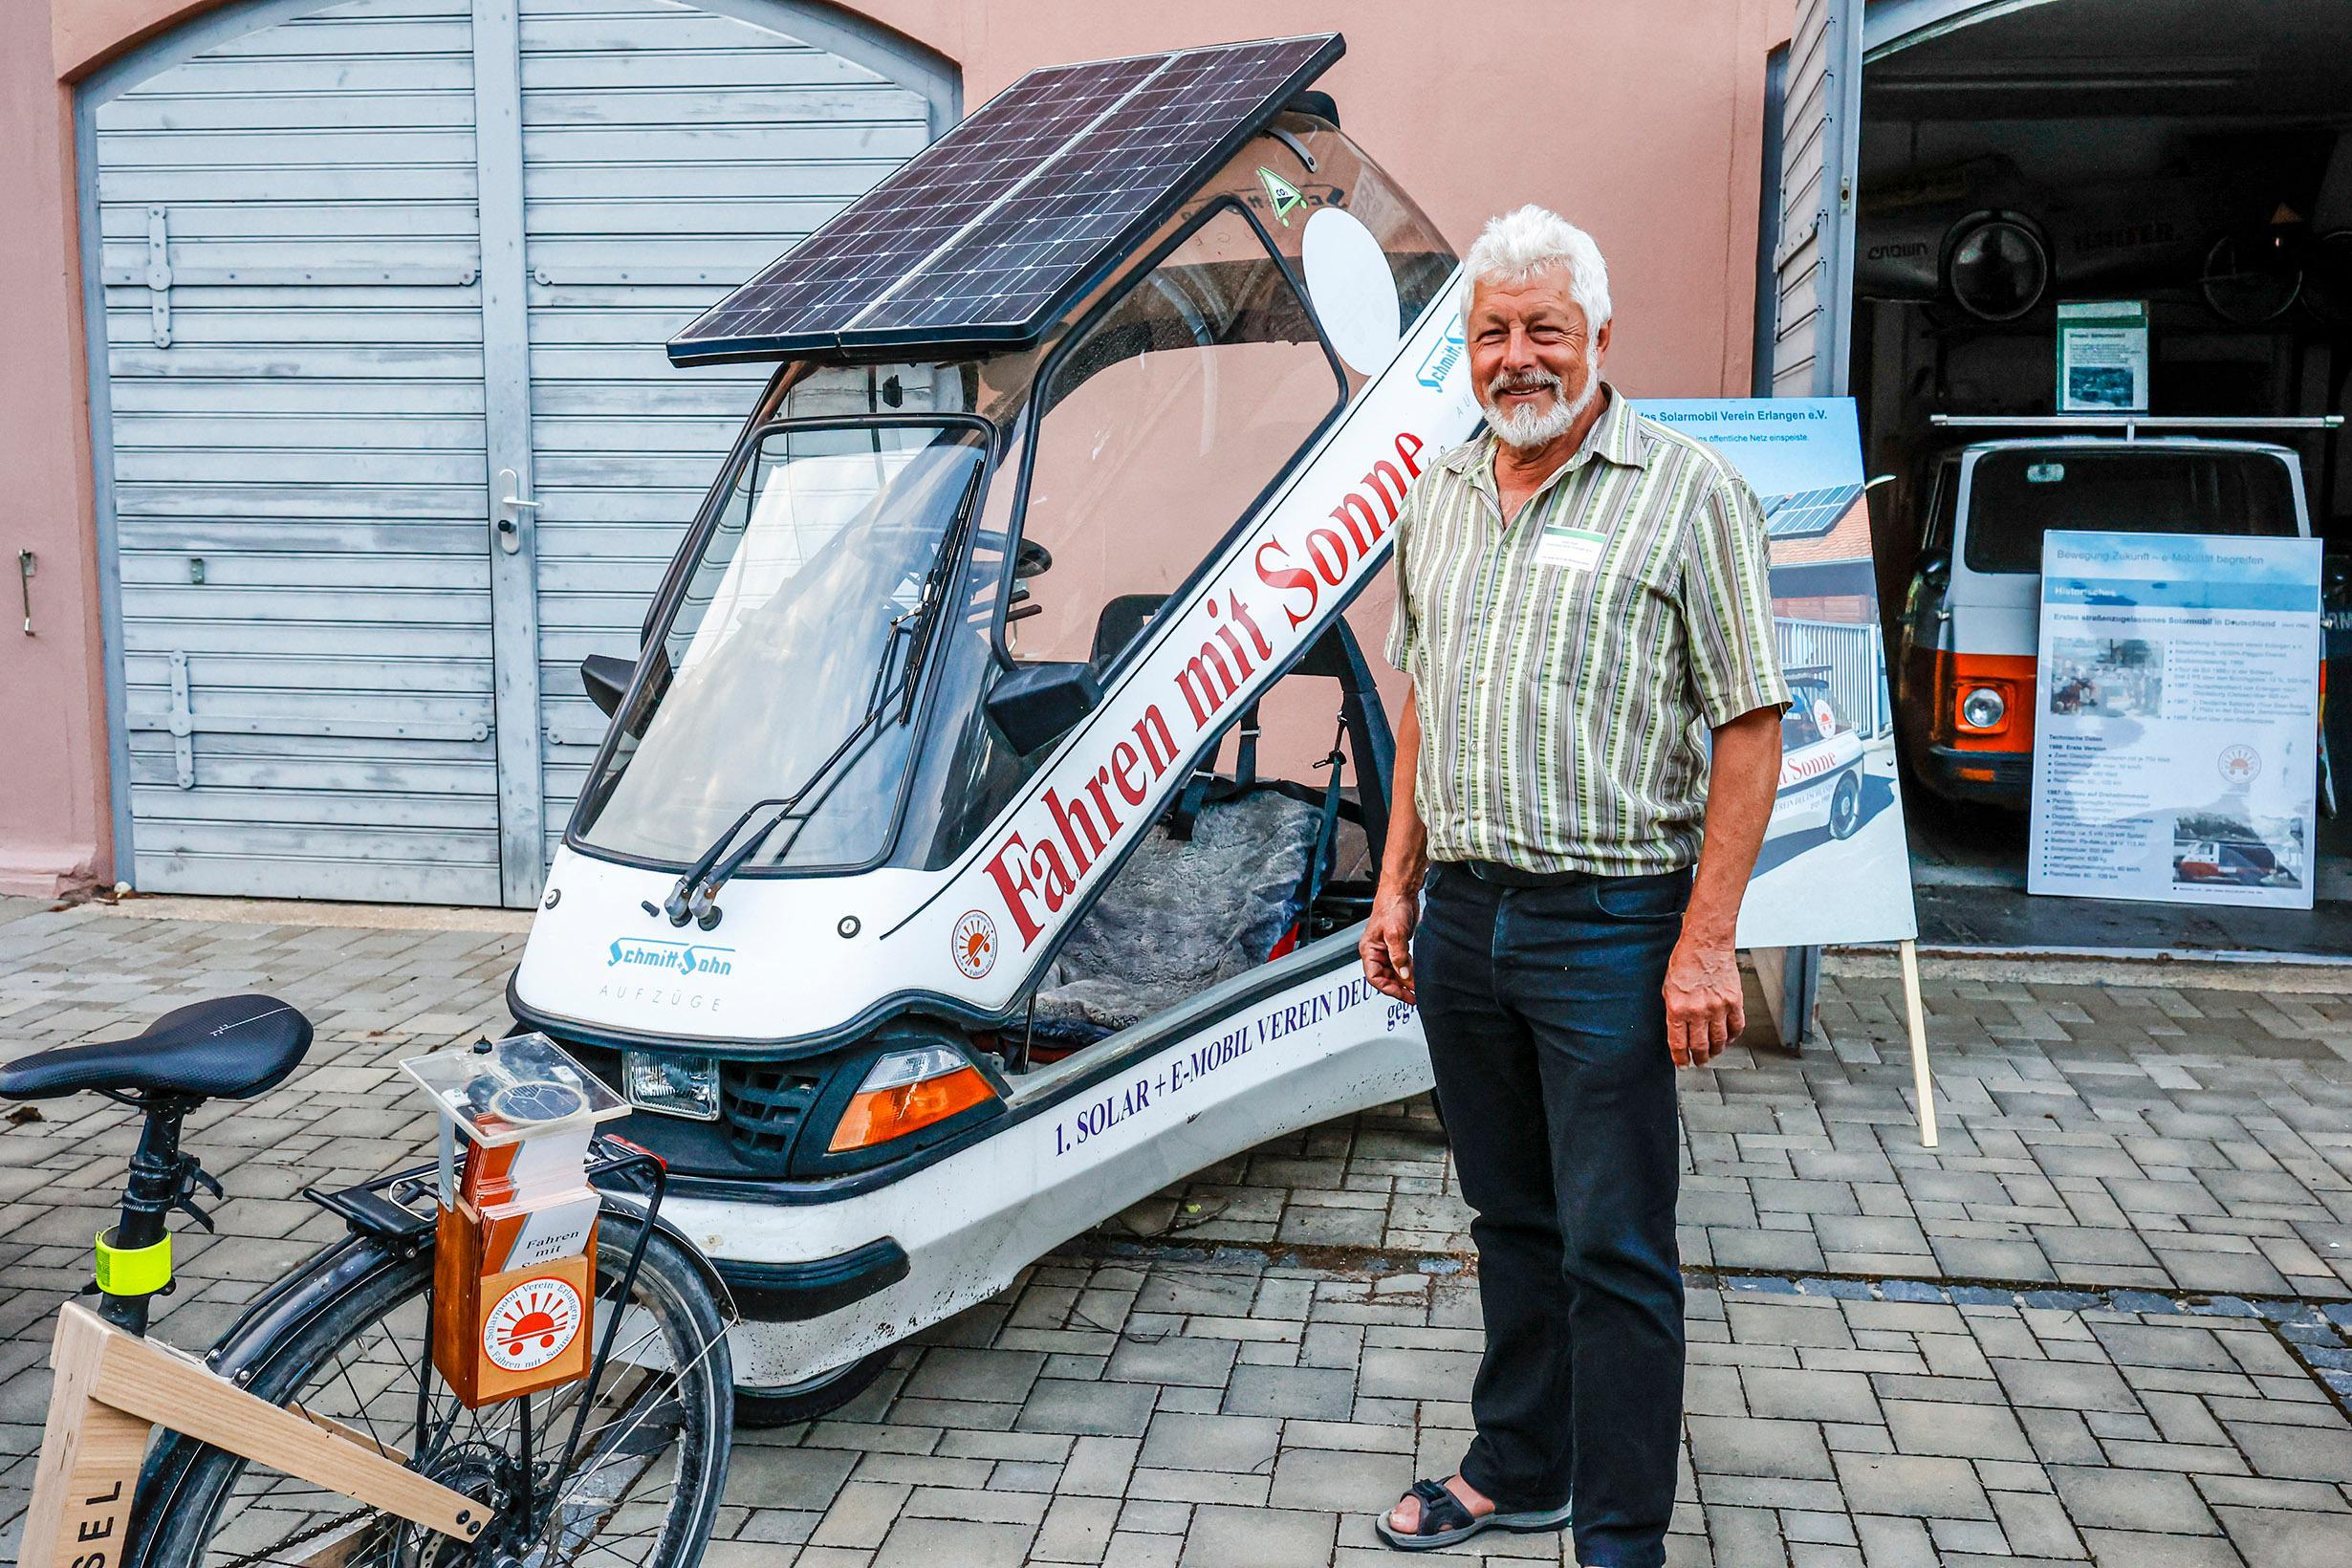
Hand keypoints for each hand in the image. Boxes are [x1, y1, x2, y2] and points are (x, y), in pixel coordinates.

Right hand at [1360, 885, 1418, 1003]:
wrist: (1402, 891)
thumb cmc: (1391, 906)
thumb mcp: (1395, 934)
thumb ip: (1399, 956)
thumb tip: (1405, 975)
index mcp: (1368, 950)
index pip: (1375, 978)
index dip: (1389, 989)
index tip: (1404, 994)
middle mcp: (1376, 951)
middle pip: (1385, 978)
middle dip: (1399, 987)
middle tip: (1413, 996)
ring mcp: (1387, 949)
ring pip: (1394, 972)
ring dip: (1405, 981)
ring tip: (1417, 989)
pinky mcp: (1398, 945)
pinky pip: (1402, 964)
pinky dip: (1409, 971)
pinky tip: (1417, 976)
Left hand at [1663, 930, 1741, 1066]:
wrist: (1706, 945)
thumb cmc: (1684, 962)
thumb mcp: (1668, 989)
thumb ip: (1673, 1011)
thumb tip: (1678, 1032)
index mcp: (1677, 1008)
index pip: (1678, 1043)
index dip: (1680, 1058)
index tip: (1682, 1064)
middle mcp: (1698, 1011)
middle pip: (1700, 1046)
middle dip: (1699, 1058)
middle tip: (1699, 1062)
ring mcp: (1718, 1007)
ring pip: (1719, 1041)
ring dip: (1716, 1051)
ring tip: (1713, 1053)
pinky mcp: (1735, 1001)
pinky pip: (1736, 1027)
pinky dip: (1733, 1037)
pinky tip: (1728, 1039)